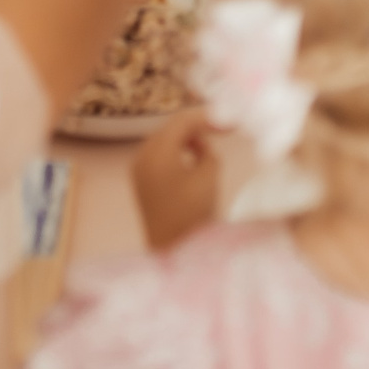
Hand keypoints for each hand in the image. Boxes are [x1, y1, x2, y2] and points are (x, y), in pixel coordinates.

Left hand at [132, 109, 223, 248]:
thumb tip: (201, 144)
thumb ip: (206, 149)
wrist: (174, 251)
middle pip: (170, 127)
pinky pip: (158, 154)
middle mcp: (142, 156)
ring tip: (208, 147)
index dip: (208, 117)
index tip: (230, 122)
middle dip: (195, 126)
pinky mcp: (141, 181)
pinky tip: (192, 160)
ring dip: (185, 138)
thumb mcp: (209, 175)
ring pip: (163, 140)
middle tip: (221, 129)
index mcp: (157, 152)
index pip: (182, 121)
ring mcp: (138, 168)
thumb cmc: (193, 213)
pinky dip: (176, 151)